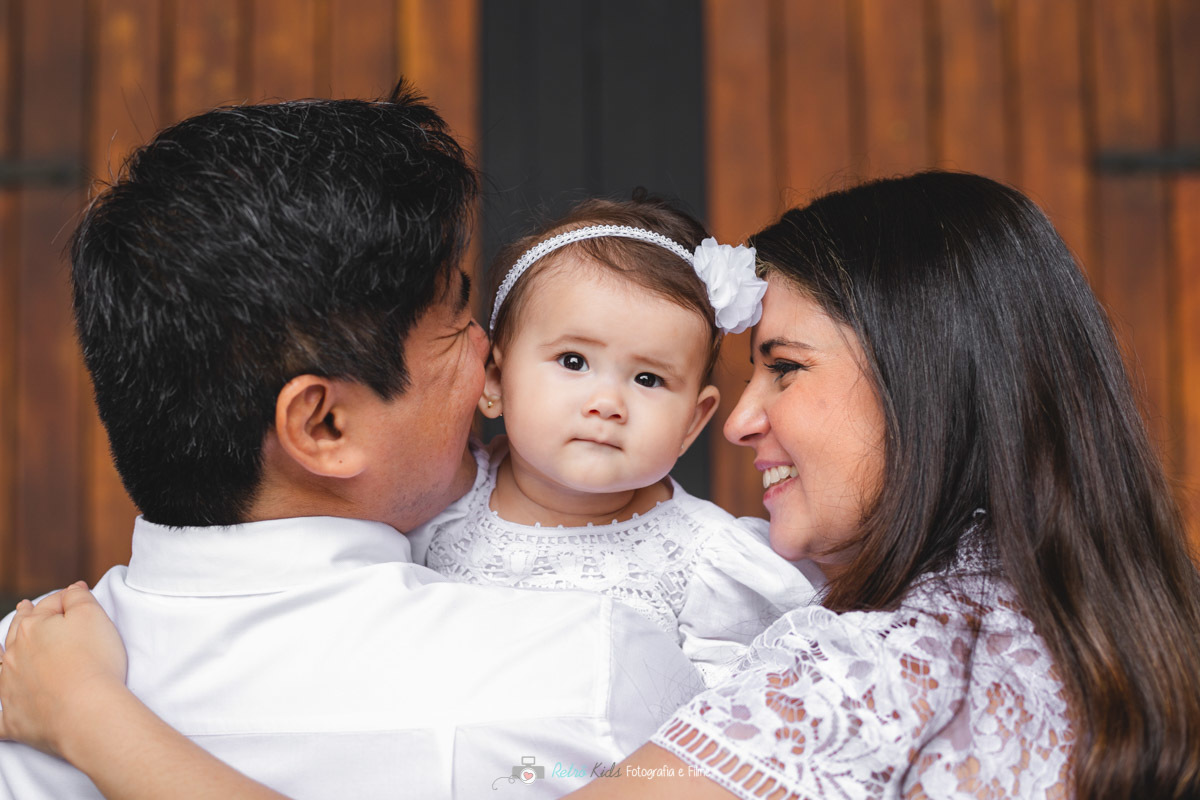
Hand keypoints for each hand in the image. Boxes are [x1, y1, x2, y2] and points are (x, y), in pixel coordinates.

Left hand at [0, 582, 128, 757]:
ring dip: (5, 659)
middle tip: (24, 608)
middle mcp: (13, 656)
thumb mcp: (93, 615)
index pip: (48, 606)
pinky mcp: (14, 720)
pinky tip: (3, 711)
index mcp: (32, 628)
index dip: (63, 600)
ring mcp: (10, 688)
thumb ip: (78, 597)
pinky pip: (1, 718)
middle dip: (24, 619)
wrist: (86, 711)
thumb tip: (70, 589)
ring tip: (6, 651)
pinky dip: (3, 714)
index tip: (74, 596)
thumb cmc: (94, 661)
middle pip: (19, 633)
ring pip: (2, 669)